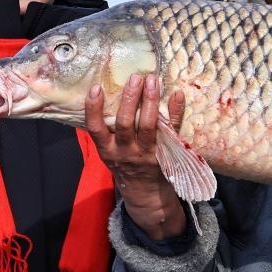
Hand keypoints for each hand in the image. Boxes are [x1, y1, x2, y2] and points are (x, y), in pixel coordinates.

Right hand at [85, 72, 186, 239]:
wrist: (145, 193)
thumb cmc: (124, 164)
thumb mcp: (108, 151)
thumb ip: (106, 128)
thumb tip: (104, 91)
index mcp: (108, 150)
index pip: (96, 129)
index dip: (94, 109)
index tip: (96, 88)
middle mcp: (126, 152)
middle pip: (126, 124)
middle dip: (130, 99)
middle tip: (135, 77)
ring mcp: (148, 153)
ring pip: (149, 126)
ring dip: (151, 101)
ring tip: (153, 80)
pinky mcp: (166, 153)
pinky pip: (172, 130)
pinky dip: (176, 112)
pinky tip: (178, 95)